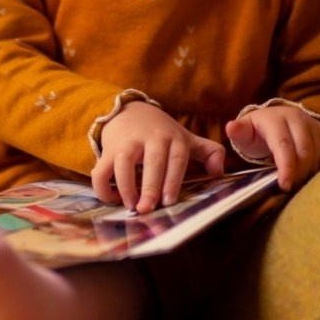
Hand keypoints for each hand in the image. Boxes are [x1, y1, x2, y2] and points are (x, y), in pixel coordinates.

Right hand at [93, 101, 225, 213]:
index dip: (172, 179)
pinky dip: (103, 186)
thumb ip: (209, 152)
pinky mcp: (108, 150)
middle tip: (146, 209)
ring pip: (124, 163)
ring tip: (130, 205)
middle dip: (149, 187)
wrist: (128, 110)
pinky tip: (112, 198)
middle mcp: (151, 138)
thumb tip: (219, 173)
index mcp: (173, 138)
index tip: (169, 201)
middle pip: (152, 162)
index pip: (176, 158)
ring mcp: (127, 143)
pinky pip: (101, 169)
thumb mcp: (186, 138)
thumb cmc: (161, 133)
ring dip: (125, 186)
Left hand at [226, 105, 319, 192]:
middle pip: (304, 153)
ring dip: (309, 174)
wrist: (276, 121)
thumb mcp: (245, 132)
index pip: (283, 146)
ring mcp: (314, 125)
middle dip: (297, 175)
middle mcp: (298, 119)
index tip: (284, 186)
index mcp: (275, 119)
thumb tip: (231, 128)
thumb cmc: (258, 132)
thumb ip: (238, 132)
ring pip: (318, 156)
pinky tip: (313, 177)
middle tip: (289, 189)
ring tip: (297, 184)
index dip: (286, 167)